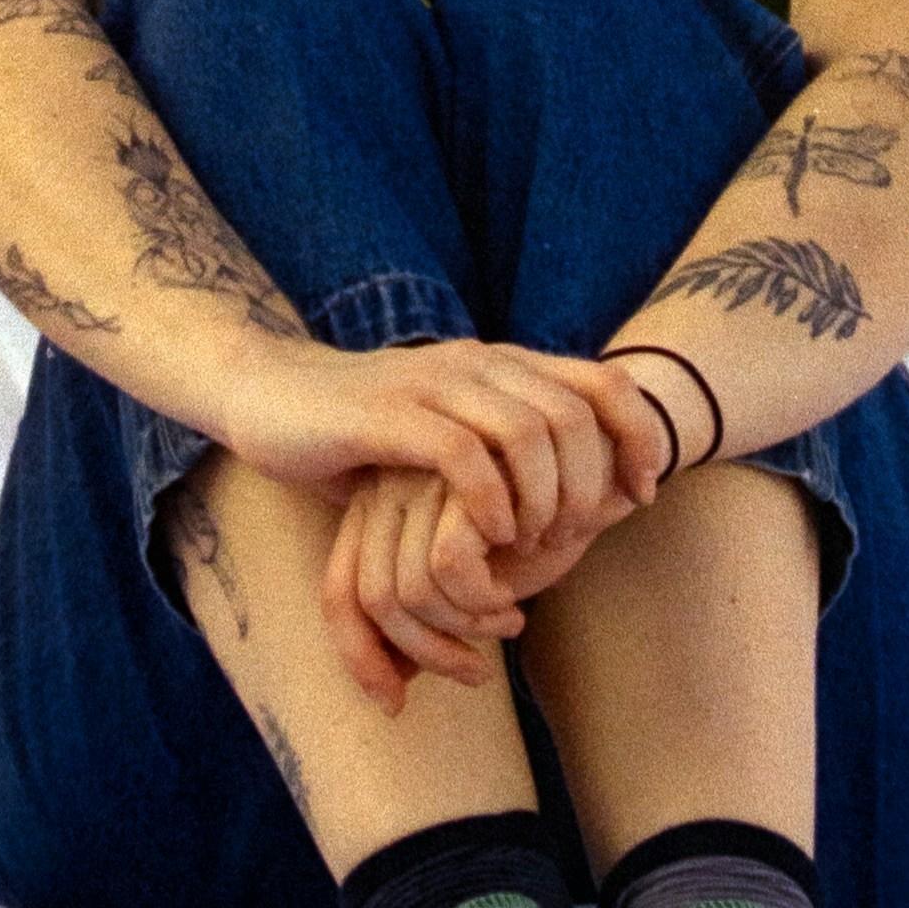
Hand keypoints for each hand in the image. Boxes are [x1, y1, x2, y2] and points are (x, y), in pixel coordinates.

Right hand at [223, 332, 672, 562]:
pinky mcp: (387, 418)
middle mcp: (477, 364)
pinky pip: (462, 455)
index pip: (604, 383)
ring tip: (534, 543)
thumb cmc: (368, 431)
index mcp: (503, 364)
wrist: (268, 395)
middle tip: (576, 537)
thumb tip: (589, 493)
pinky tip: (490, 535)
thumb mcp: (453, 429)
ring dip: (545, 497)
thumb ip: (510, 446)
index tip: (640, 497)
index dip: (639, 438)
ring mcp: (432, 385)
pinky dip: (491, 501)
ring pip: (527, 432)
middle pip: (575, 414)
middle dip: (591, 483)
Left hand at [318, 460, 627, 709]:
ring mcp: (419, 478)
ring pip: (411, 591)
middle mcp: (386, 490)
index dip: (359, 658)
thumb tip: (389, 695)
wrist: (596, 467)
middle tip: (478, 674)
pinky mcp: (458, 477)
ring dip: (465, 628)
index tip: (395, 703)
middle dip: (427, 655)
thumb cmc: (532, 528)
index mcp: (375, 511)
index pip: (340, 596)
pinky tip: (514, 598)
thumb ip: (426, 621)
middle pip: (372, 600)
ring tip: (508, 623)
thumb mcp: (474, 580)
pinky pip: (447, 566)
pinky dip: (482, 600)